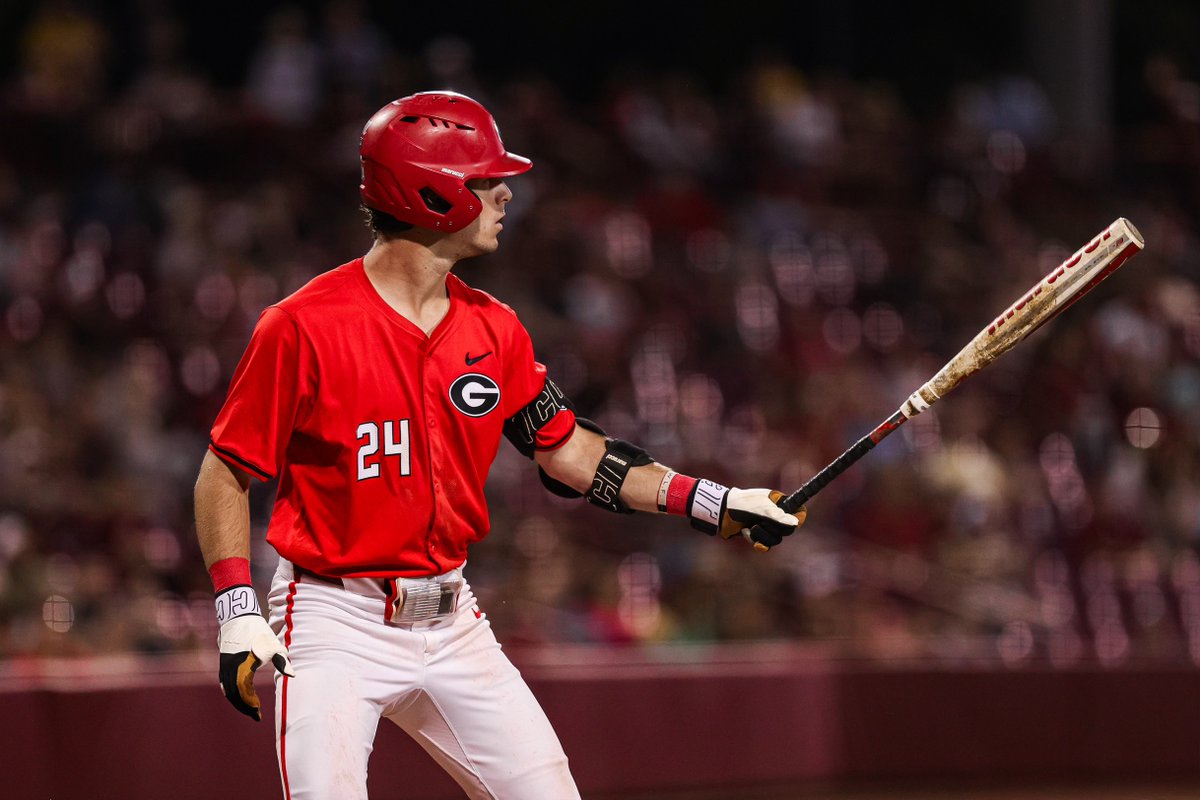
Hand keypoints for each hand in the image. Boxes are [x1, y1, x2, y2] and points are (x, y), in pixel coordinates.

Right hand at [217, 614, 294, 720]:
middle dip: (244, 706)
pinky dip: (231, 693)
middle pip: (233, 694)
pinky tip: (239, 697)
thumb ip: (282, 661)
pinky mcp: (223, 663)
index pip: (244, 692)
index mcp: (242, 665)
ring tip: (250, 708)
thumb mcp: (273, 645)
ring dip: (238, 701)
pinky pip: (224, 683)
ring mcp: (224, 665)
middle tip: (256, 714)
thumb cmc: (259, 631)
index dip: (250, 704)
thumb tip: (292, 675)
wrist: (239, 617)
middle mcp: (230, 668)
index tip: (259, 713)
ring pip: (228, 690)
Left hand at [687, 480, 805, 551]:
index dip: (799, 517)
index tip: (796, 522)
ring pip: (775, 539)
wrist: (721, 513)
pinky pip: (764, 545)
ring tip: (751, 527)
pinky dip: (754, 540)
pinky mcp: (757, 536)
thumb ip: (779, 516)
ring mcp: (766, 525)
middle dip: (773, 529)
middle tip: (762, 522)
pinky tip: (745, 532)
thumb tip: (796, 523)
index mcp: (779, 502)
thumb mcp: (761, 509)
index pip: (798, 511)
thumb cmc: (742, 505)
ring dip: (762, 535)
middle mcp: (775, 514)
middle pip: (788, 530)